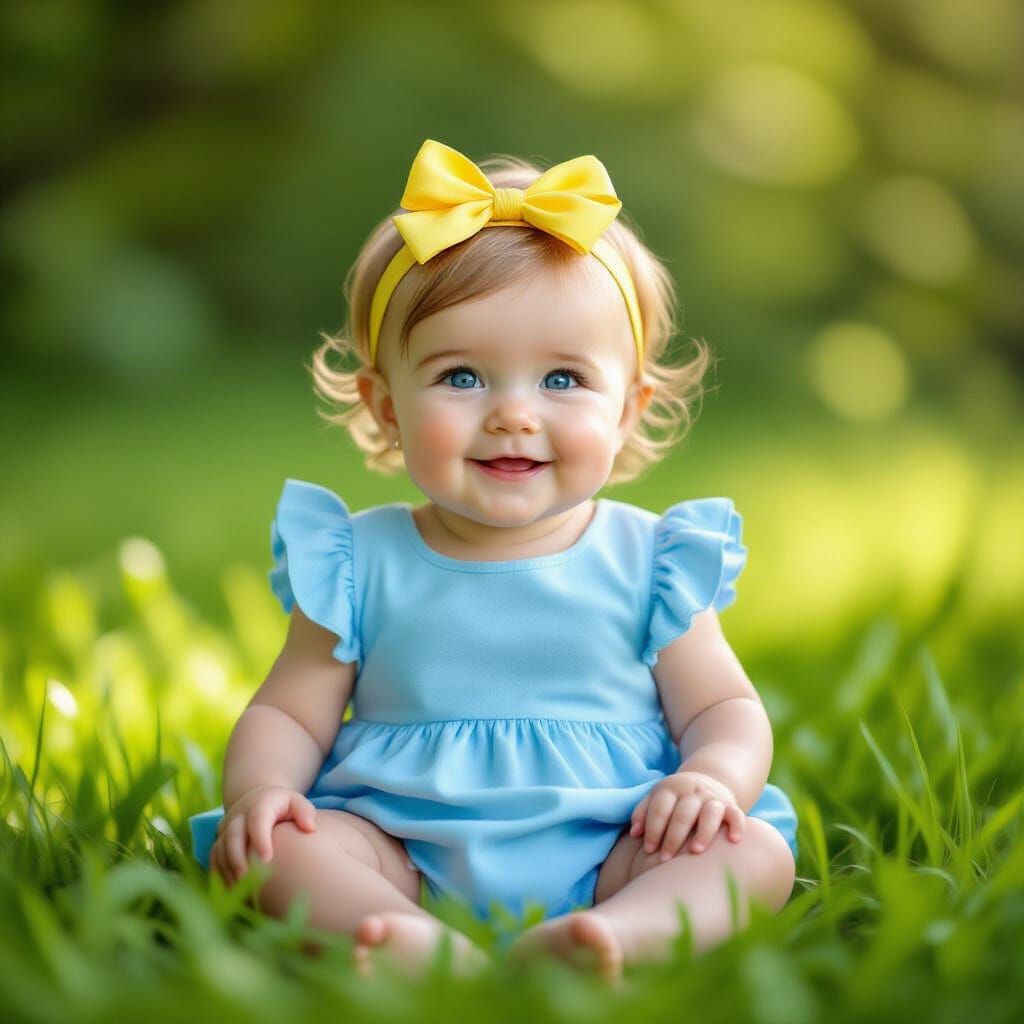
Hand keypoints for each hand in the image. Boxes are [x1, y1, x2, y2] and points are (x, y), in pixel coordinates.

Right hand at [209, 784, 316, 885]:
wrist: (257, 799)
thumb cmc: (283, 806)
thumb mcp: (296, 802)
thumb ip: (305, 812)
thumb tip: (309, 828)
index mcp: (259, 805)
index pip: (258, 820)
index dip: (260, 839)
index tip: (267, 859)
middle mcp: (238, 815)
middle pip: (233, 836)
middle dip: (238, 859)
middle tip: (247, 880)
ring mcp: (226, 828)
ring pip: (221, 849)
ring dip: (228, 870)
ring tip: (239, 891)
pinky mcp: (219, 840)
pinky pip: (214, 857)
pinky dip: (220, 873)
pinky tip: (230, 890)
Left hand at [629, 771, 744, 858]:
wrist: (706, 781)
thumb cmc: (674, 799)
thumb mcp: (657, 798)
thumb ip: (643, 813)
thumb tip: (634, 833)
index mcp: (670, 789)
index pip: (660, 808)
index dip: (653, 829)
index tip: (648, 850)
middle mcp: (692, 791)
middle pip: (682, 813)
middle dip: (673, 837)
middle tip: (665, 859)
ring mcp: (712, 797)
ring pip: (710, 812)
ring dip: (703, 832)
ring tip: (696, 852)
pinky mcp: (730, 805)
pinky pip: (736, 814)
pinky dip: (737, 826)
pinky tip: (734, 841)